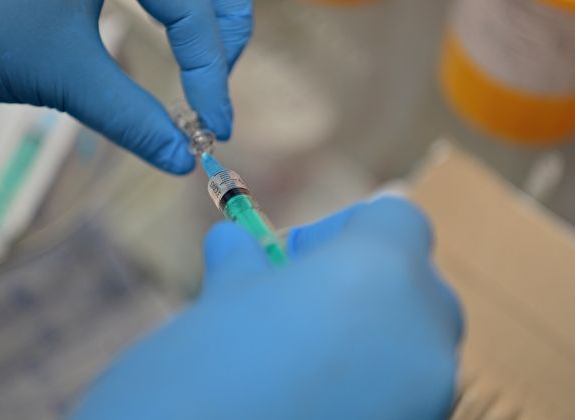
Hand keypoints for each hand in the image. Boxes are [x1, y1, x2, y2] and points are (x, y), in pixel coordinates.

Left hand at [0, 0, 252, 173]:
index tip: (214, 128)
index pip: (192, 4)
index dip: (210, 71)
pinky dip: (178, 1)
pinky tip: (174, 40)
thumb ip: (134, 117)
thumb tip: (184, 160)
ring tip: (205, 64)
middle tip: (216, 84)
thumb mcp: (63, 76)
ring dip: (211, 8)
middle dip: (228, 24)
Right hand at [72, 197, 462, 419]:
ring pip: (408, 347)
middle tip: (285, 306)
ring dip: (359, 341)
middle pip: (413, 286)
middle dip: (355, 286)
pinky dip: (366, 390)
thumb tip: (234, 243)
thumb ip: (243, 266)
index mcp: (378, 275)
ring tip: (286, 363)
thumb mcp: (215, 307)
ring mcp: (428, 401)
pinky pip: (400, 398)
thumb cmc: (192, 381)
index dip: (342, 230)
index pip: (396, 221)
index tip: (288, 258)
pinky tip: (303, 404)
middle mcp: (424, 337)